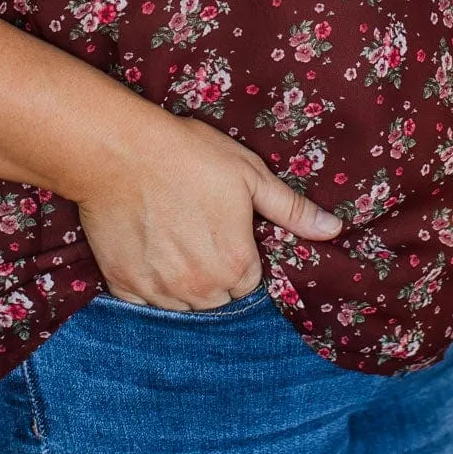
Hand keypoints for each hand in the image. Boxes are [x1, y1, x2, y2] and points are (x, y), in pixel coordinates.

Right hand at [76, 111, 341, 310]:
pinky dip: (148, 282)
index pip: (249, 281)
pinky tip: (146, 248)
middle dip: (213, 273)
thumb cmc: (188, 154)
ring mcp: (159, 291)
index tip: (222, 227)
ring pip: (182, 303)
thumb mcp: (249, 174)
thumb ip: (290, 210)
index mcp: (236, 265)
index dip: (239, 254)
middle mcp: (200, 288)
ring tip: (171, 237)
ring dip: (182, 281)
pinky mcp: (123, 286)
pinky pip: (144, 303)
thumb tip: (334, 230)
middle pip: (217, 298)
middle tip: (196, 229)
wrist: (118, 150)